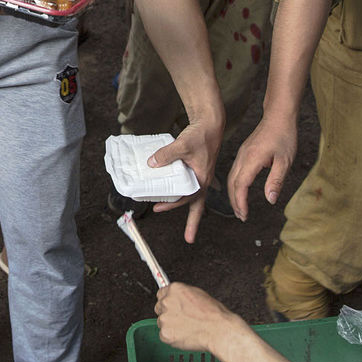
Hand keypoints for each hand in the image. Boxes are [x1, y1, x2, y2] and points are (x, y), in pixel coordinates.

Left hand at [148, 121, 220, 243]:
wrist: (210, 123)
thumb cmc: (201, 135)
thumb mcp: (182, 145)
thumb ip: (167, 155)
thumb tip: (151, 164)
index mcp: (202, 179)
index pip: (186, 198)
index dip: (172, 204)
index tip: (157, 208)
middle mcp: (203, 180)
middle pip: (198, 206)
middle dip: (194, 222)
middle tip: (189, 238)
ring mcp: (201, 175)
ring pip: (194, 196)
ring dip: (186, 207)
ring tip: (181, 219)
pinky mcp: (196, 168)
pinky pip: (189, 183)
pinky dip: (181, 189)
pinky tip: (172, 189)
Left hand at [155, 282, 242, 354]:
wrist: (218, 330)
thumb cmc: (213, 314)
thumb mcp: (198, 294)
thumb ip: (182, 295)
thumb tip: (178, 297)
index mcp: (175, 289)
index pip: (161, 293)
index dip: (168, 301)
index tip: (172, 307)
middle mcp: (167, 302)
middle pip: (159, 307)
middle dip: (168, 313)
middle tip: (182, 319)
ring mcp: (164, 318)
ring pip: (161, 322)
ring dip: (170, 326)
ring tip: (187, 328)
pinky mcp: (165, 334)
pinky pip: (164, 336)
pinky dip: (172, 337)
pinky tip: (185, 335)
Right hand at [227, 113, 297, 218]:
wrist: (278, 117)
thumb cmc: (284, 137)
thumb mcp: (285, 161)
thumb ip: (276, 181)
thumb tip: (270, 200)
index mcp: (252, 160)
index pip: (241, 186)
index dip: (241, 203)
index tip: (244, 215)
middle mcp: (242, 157)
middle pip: (232, 184)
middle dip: (235, 202)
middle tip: (241, 217)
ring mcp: (241, 154)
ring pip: (232, 178)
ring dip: (234, 194)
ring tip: (240, 208)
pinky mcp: (244, 152)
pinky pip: (235, 171)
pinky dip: (235, 184)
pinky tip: (241, 190)